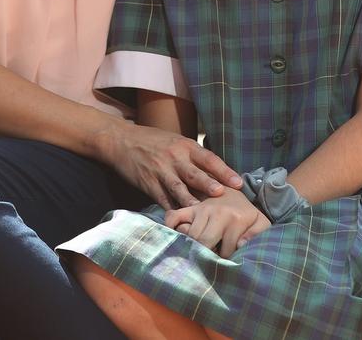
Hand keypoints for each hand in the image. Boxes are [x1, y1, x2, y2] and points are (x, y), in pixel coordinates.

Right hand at [105, 123, 241, 209]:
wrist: (122, 141)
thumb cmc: (153, 141)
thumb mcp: (175, 141)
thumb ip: (193, 156)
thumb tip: (217, 174)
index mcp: (185, 145)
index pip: (208, 158)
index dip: (224, 170)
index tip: (238, 182)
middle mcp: (174, 158)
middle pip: (194, 173)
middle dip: (209, 184)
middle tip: (223, 194)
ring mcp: (160, 172)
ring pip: (179, 189)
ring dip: (191, 201)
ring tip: (203, 212)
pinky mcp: (148, 184)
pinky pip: (163, 200)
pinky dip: (172, 211)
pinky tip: (181, 221)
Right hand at [164, 188, 270, 257]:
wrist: (237, 192)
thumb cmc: (248, 215)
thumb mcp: (261, 224)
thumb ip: (257, 236)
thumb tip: (241, 245)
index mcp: (235, 218)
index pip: (225, 251)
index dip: (226, 260)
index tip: (229, 259)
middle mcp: (216, 212)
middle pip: (203, 243)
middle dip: (206, 255)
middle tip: (212, 256)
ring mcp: (201, 209)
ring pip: (188, 235)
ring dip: (192, 246)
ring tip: (200, 250)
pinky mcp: (190, 207)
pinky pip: (173, 217)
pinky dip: (171, 228)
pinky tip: (177, 238)